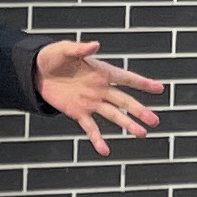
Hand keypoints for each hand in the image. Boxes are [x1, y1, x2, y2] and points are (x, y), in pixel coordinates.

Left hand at [34, 41, 166, 153]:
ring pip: (114, 115)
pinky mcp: (79, 113)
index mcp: (101, 72)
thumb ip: (80, 49)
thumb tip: (95, 45)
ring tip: (141, 134)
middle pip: (124, 101)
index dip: (143, 83)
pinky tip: (105, 150)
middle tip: (155, 121)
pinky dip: (97, 139)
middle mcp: (100, 89)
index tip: (159, 89)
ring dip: (127, 125)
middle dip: (140, 111)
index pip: (126, 78)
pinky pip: (91, 128)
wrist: (36, 73)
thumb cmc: (52, 57)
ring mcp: (91, 102)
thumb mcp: (64, 50)